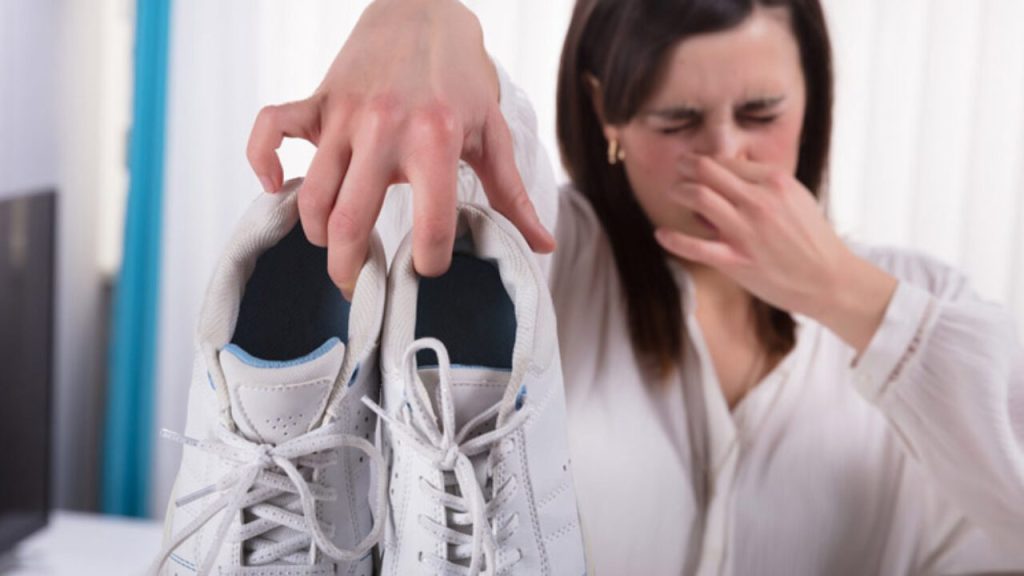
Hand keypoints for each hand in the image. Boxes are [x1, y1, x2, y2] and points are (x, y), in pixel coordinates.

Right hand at [246, 0, 553, 297]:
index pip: (430, 227)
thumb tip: (542, 247)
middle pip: (350, 221)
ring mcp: (345, 114)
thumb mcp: (492, 133)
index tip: (426, 269)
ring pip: (312, 194)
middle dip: (350, 269)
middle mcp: (384, 129)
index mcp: (435, 141)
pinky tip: (275, 187)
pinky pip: (269, 130)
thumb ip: (512, 195)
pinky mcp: (318, 100)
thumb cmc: (462, 79)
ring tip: (334, 248)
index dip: (429, 262)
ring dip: (316, 233)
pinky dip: (262, 161)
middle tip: (358, 289)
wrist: (425, 10)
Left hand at [653, 154, 897, 353]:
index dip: (707, 162)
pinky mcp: (736, 261)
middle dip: (686, 166)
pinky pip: (695, 246)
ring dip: (678, 191)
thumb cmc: (810, 238)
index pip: (727, 162)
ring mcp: (746, 231)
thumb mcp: (794, 199)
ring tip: (673, 192)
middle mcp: (759, 202)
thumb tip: (727, 177)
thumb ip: (763, 185)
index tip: (696, 165)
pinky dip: (673, 239)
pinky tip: (661, 234)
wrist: (829, 279)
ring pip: (698, 197)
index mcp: (775, 182)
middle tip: (678, 169)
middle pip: (707, 171)